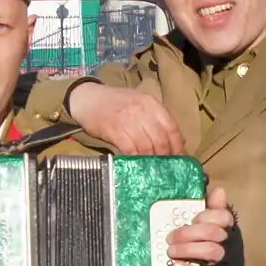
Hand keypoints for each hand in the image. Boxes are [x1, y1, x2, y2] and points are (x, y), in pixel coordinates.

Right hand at [68, 83, 184, 155]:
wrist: (87, 99)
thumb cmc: (115, 103)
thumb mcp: (138, 103)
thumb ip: (155, 118)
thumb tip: (175, 140)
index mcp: (150, 103)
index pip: (171, 127)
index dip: (176, 145)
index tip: (178, 156)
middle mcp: (141, 110)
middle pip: (161, 139)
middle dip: (164, 155)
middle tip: (164, 164)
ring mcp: (127, 120)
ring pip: (147, 146)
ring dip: (150, 159)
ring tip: (150, 166)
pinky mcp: (114, 130)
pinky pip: (130, 149)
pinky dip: (134, 158)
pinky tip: (135, 163)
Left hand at [167, 186, 235, 265]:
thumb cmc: (215, 245)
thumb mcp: (215, 225)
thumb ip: (214, 209)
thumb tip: (219, 191)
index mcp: (228, 228)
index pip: (222, 216)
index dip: (204, 216)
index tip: (192, 219)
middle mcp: (229, 243)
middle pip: (212, 232)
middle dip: (187, 233)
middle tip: (170, 238)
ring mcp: (225, 261)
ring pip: (211, 251)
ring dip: (187, 249)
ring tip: (171, 251)